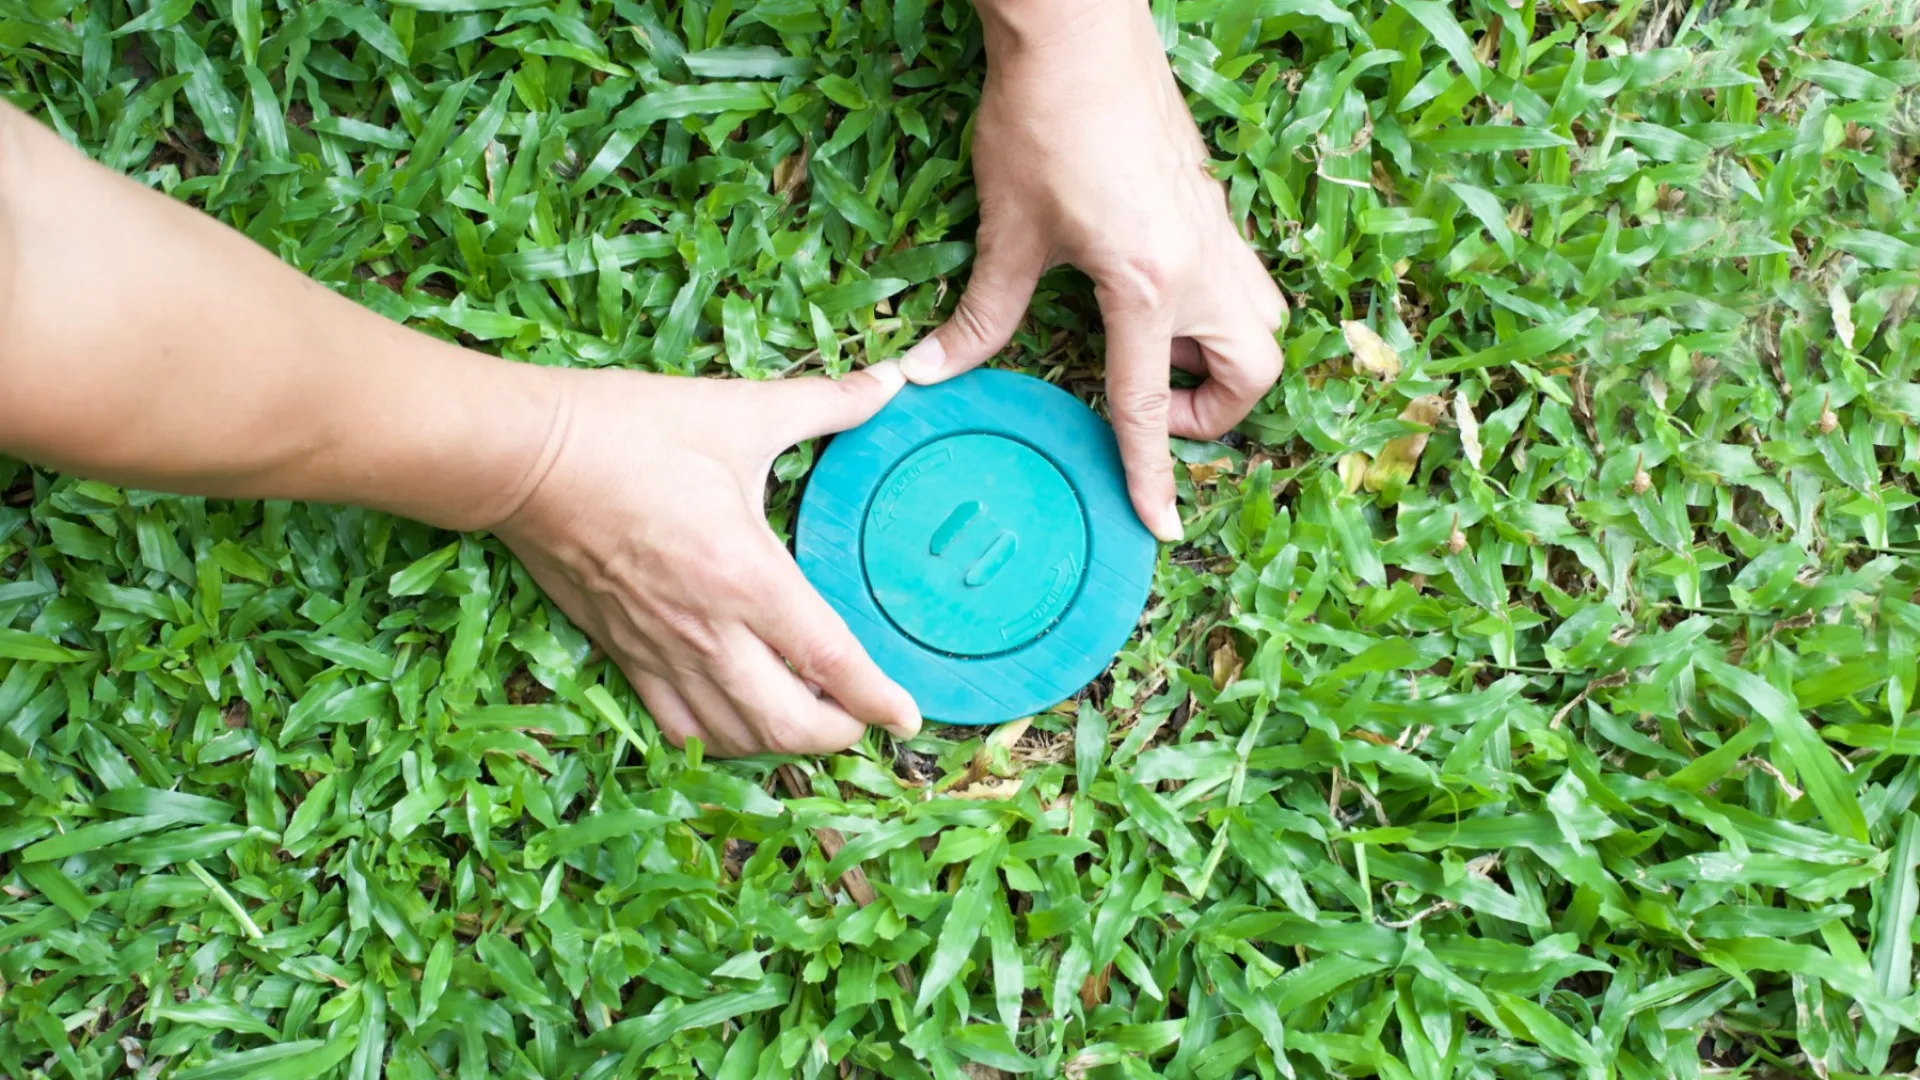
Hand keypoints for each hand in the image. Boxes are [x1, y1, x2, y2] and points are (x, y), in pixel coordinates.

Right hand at [493, 364, 921, 756]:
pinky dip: (718, 738)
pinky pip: (676, 724)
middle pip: (786, 724)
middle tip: (863, 718)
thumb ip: (825, 404)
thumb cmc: (629, 431)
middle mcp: (708, 630)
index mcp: (746, 575)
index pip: (830, 661)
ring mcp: (659, 650)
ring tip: (809, 720)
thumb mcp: (738, 411)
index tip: (909, 717)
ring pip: (732, 736)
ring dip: (780, 743)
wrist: (521, 457)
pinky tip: (737, 719)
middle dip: (837, 734)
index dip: (878, 698)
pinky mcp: (620, 652)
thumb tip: (892, 380)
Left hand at [901, 0, 1285, 541]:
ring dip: (1219, 355)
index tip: (1161, 527)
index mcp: (1149, 283)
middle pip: (1254, 373)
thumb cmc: (1040, 120)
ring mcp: (1218, 231)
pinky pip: (1242, 279)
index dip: (1152, 473)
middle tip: (1150, 401)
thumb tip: (930, 371)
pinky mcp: (1212, 204)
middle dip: (1212, 409)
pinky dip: (1212, 307)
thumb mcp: (1006, 231)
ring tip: (1151, 346)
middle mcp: (1203, 265)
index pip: (1147, 405)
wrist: (1078, 29)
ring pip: (1262, 323)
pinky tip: (1151, 289)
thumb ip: (980, 314)